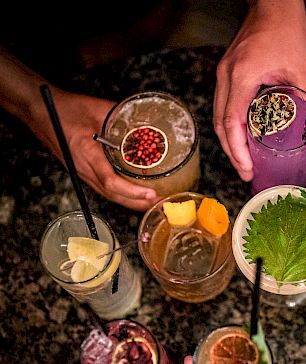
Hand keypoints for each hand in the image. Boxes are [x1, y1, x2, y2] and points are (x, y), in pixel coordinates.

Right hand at [34, 87, 159, 210]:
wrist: (39, 111)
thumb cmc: (64, 109)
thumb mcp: (97, 108)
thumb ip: (121, 116)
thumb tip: (145, 121)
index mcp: (87, 154)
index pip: (111, 181)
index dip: (132, 191)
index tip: (150, 193)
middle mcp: (84, 168)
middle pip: (112, 195)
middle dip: (136, 202)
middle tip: (158, 203)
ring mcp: (82, 172)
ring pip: (108, 195)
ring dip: (130, 202)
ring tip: (150, 202)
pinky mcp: (83, 172)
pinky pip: (103, 189)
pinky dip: (120, 195)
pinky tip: (133, 194)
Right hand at [214, 0, 305, 180]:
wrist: (273, 3)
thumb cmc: (286, 30)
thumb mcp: (302, 68)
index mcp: (242, 76)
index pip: (232, 122)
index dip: (237, 151)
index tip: (247, 169)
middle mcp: (226, 76)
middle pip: (220, 124)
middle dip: (231, 153)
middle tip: (246, 173)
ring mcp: (222, 74)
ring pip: (217, 117)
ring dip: (228, 142)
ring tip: (243, 161)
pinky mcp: (226, 72)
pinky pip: (222, 106)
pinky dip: (229, 127)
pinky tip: (241, 138)